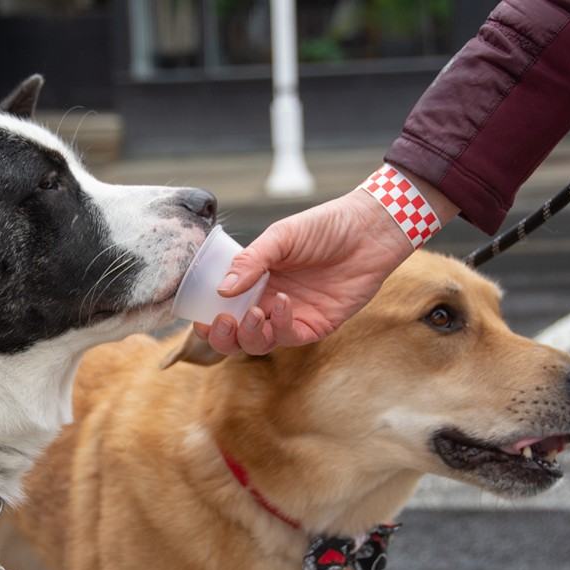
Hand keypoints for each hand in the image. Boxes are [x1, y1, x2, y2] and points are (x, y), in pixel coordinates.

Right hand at [194, 188, 415, 355]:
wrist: (369, 230)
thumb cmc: (325, 226)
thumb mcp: (282, 236)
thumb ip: (251, 261)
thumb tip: (222, 289)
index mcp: (255, 280)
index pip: (224, 308)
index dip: (209, 319)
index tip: (200, 317)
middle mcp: (268, 301)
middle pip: (237, 336)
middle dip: (224, 337)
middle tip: (223, 321)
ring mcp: (292, 316)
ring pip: (260, 343)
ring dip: (250, 334)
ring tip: (253, 313)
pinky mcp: (317, 325)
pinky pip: (290, 337)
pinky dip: (280, 325)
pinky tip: (282, 303)